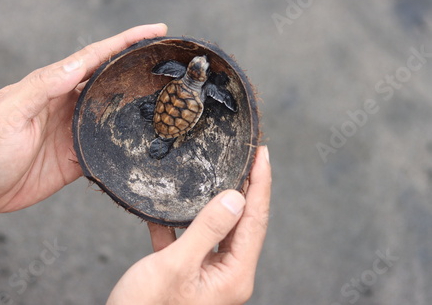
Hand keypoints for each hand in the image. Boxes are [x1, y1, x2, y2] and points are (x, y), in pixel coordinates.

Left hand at [0, 23, 166, 216]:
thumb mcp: (9, 112)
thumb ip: (42, 87)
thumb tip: (76, 66)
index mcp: (53, 87)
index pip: (95, 57)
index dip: (126, 42)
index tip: (155, 31)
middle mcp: (68, 104)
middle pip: (110, 79)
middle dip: (139, 66)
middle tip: (170, 60)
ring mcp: (75, 130)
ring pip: (114, 111)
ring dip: (139, 101)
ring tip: (169, 95)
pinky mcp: (79, 156)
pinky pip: (108, 144)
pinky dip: (127, 139)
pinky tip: (145, 136)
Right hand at [107, 146, 270, 304]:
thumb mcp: (176, 265)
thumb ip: (207, 230)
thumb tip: (236, 198)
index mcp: (233, 276)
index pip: (255, 221)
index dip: (260, 184)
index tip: (261, 154)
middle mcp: (227, 275)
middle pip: (242, 223)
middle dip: (245, 188)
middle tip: (247, 156)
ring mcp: (208, 274)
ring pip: (218, 230)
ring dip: (215, 203)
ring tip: (220, 172)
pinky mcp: (189, 274)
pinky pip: (192, 241)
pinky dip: (182, 224)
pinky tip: (170, 209)